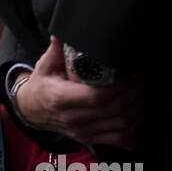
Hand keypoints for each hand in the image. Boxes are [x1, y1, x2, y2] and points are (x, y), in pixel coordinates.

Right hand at [12, 36, 141, 148]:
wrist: (31, 110)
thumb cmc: (42, 85)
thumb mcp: (45, 65)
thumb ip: (57, 48)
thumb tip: (62, 31)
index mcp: (61, 99)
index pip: (97, 96)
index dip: (120, 86)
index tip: (131, 74)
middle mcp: (72, 118)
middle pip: (113, 110)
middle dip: (133, 94)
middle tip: (140, 81)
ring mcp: (80, 131)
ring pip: (119, 125)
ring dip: (136, 110)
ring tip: (140, 94)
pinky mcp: (87, 138)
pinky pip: (117, 139)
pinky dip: (132, 130)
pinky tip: (137, 116)